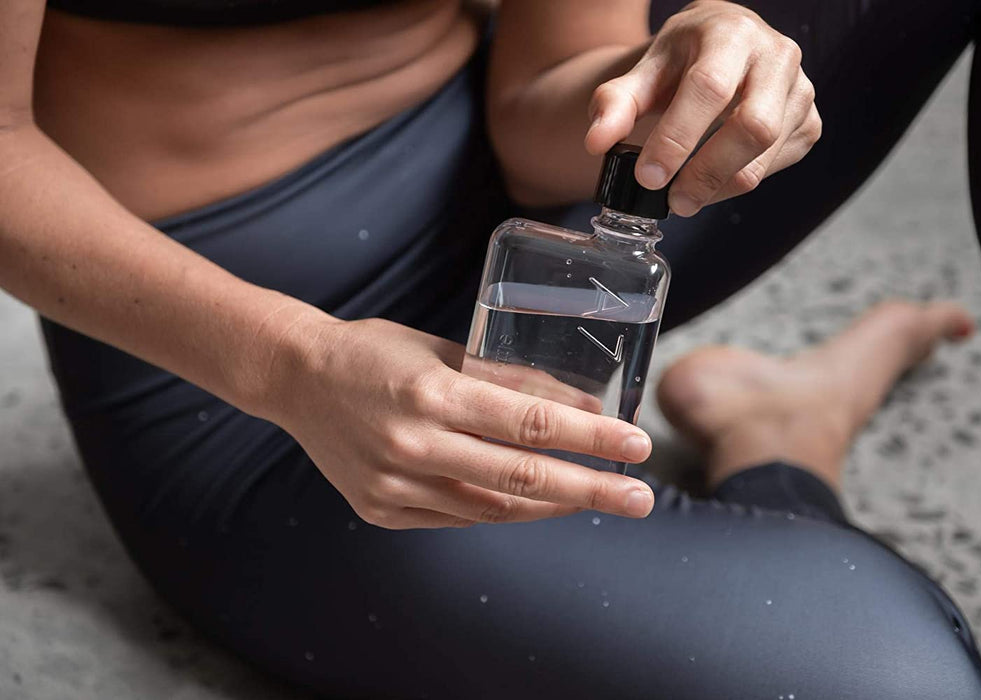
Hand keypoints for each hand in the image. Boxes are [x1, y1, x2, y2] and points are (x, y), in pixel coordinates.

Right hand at [269, 317, 654, 528]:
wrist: (296, 379)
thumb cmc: (375, 352)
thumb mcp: (443, 351)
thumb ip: (506, 381)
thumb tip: (579, 403)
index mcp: (432, 393)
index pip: (531, 423)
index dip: (591, 437)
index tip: (637, 445)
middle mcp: (414, 445)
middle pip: (522, 479)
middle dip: (591, 491)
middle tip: (639, 499)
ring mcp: (394, 485)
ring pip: (494, 508)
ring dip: (552, 506)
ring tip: (594, 499)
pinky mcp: (381, 510)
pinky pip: (458, 517)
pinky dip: (502, 510)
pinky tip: (534, 503)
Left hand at [585, 0, 820, 215]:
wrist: (725, 44)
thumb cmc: (683, 59)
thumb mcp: (645, 71)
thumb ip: (616, 103)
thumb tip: (596, 143)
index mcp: (732, 34)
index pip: (708, 89)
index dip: (677, 138)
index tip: (648, 176)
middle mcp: (777, 56)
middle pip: (753, 126)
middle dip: (707, 172)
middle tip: (672, 202)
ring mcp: (801, 90)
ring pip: (766, 154)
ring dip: (721, 186)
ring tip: (685, 196)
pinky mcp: (809, 122)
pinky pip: (776, 167)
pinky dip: (739, 182)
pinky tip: (713, 180)